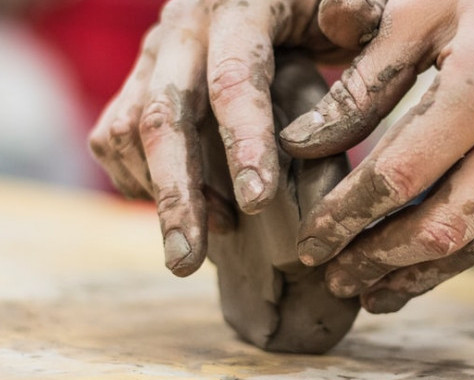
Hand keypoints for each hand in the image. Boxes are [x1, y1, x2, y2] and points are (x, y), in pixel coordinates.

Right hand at [88, 0, 384, 276]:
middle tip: (185, 261)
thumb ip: (359, 20)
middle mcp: (184, 27)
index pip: (234, 77)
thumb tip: (341, 22)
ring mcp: (153, 55)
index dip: (244, 142)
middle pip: (163, 115)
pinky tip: (185, 208)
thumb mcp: (351, 10)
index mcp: (239, 6)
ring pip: (129, 131)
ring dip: (161, 194)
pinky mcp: (136, 80)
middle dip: (177, 194)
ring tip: (204, 239)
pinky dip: (139, 181)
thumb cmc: (320, 12)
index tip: (258, 203)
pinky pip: (114, 137)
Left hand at [279, 0, 473, 311]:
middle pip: (442, 228)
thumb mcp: (427, 8)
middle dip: (379, 261)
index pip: (398, 178)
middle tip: (335, 279)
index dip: (346, 218)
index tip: (310, 244)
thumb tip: (303, 143)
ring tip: (378, 291)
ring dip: (426, 273)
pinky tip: (438, 257)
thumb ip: (365, 80)